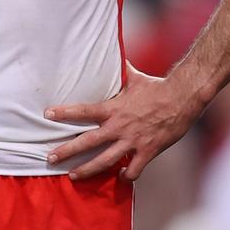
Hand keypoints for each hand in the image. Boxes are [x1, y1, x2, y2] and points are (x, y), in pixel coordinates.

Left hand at [45, 64, 203, 180]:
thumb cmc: (156, 87)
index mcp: (114, 108)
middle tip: (50, 158)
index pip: (83, 111)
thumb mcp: (134, 77)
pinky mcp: (147, 152)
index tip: (48, 115)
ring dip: (87, 170)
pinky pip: (133, 170)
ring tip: (72, 175)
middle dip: (67, 151)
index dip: (64, 113)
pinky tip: (119, 177)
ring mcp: (132, 141)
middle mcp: (119, 127)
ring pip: (105, 161)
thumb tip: (111, 52)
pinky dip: (125, 176)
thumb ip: (119, 70)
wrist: (182, 98)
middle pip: (87, 142)